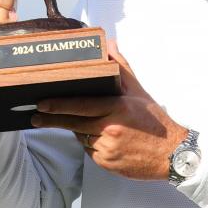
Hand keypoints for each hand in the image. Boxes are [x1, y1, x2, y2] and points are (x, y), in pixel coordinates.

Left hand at [31, 41, 188, 180]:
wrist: (171, 153)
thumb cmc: (154, 121)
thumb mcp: (138, 91)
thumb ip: (121, 67)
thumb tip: (110, 44)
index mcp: (116, 108)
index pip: (81, 105)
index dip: (58, 105)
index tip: (41, 103)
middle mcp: (110, 129)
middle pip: (73, 123)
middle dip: (52, 119)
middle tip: (36, 116)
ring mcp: (107, 148)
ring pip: (81, 137)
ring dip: (80, 130)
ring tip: (88, 124)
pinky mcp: (106, 163)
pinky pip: (90, 151)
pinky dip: (91, 143)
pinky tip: (102, 138)